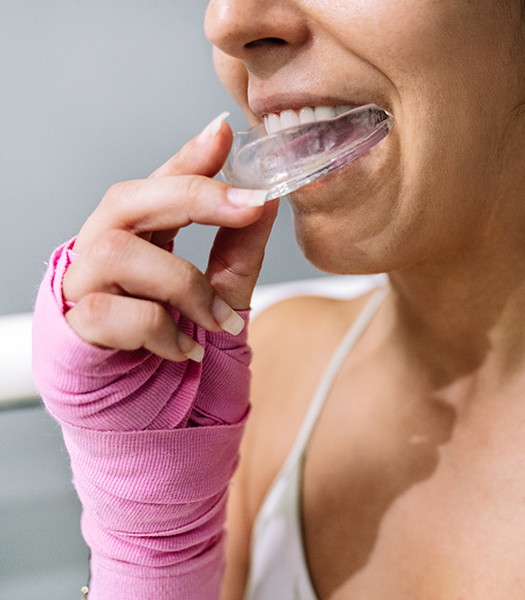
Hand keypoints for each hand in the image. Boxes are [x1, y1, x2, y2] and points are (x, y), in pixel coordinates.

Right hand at [62, 113, 278, 361]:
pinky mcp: (74, 328)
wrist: (156, 421)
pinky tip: (184, 348)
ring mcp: (83, 288)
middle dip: (193, 197)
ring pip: (118, 252)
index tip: (224, 132)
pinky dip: (161, 329)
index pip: (160, 184)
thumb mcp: (225, 295)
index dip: (190, 157)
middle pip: (128, 199)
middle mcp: (102, 252)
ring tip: (217, 319)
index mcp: (140, 239)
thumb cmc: (183, 352)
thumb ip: (240, 248)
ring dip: (183, 284)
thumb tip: (267, 197)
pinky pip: (112, 311)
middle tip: (247, 208)